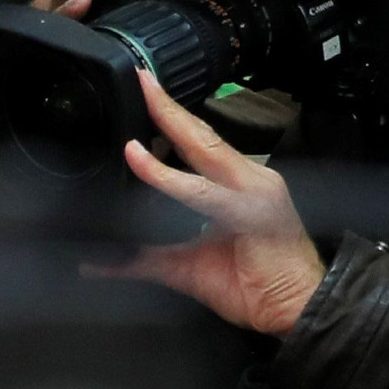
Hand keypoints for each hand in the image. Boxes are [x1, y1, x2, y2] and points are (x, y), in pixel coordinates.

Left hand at [118, 65, 325, 337]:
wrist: (292, 310)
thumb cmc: (248, 285)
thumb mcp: (182, 267)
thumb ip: (140, 260)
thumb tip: (97, 262)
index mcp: (235, 184)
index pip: (198, 141)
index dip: (169, 115)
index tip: (143, 88)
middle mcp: (246, 179)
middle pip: (201, 135)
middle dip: (167, 107)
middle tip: (140, 78)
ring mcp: (253, 191)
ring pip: (203, 155)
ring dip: (168, 133)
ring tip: (139, 112)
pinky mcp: (254, 211)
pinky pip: (204, 192)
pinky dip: (170, 180)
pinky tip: (144, 165)